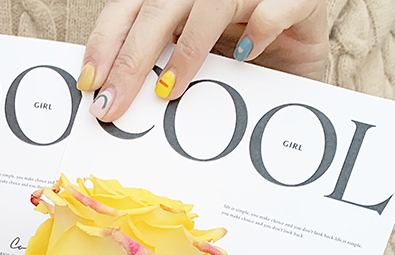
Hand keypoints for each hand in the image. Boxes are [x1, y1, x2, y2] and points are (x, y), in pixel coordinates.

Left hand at [78, 0, 328, 121]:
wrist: (304, 49)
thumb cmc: (241, 55)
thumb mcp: (195, 62)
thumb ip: (159, 67)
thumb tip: (114, 98)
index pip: (129, 9)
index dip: (105, 43)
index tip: (90, 83)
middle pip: (158, 10)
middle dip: (131, 60)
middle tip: (113, 105)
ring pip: (212, 4)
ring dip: (186, 50)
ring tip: (168, 90)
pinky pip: (275, 6)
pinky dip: (261, 29)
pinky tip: (246, 56)